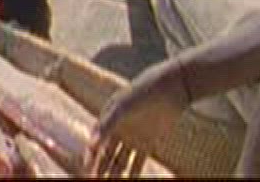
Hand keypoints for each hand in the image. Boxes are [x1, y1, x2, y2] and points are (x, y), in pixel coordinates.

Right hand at [86, 60, 189, 174]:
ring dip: (114, 174)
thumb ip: (107, 124)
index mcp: (109, 118)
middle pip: (106, 154)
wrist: (172, 87)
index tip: (88, 170)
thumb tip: (92, 144)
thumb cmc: (144, 90)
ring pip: (120, 161)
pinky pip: (137, 162)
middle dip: (100, 169)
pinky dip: (133, 174)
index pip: (96, 142)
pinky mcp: (147, 143)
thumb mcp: (123, 105)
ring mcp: (133, 137)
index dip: (91, 156)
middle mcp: (119, 129)